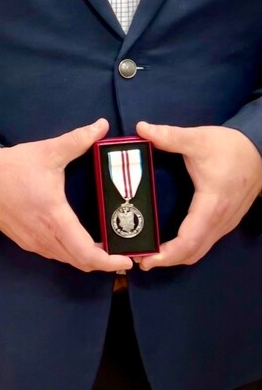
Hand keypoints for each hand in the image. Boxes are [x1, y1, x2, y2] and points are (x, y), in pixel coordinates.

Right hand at [0, 118, 131, 272]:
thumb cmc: (14, 166)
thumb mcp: (48, 151)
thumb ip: (77, 140)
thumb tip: (102, 125)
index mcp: (54, 217)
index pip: (85, 252)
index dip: (108, 261)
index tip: (127, 258)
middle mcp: (45, 236)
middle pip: (80, 262)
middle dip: (103, 262)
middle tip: (122, 252)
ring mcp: (33, 242)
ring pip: (67, 260)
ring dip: (86, 258)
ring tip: (105, 247)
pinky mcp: (25, 242)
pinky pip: (54, 255)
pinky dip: (71, 253)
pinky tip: (79, 240)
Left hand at [136, 121, 261, 268]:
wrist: (259, 151)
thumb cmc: (230, 148)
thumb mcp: (198, 139)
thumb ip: (169, 136)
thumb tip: (141, 128)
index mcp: (211, 205)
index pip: (189, 240)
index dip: (167, 254)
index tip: (146, 258)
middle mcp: (219, 221)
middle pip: (193, 252)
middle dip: (166, 260)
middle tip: (140, 260)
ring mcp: (224, 224)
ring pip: (200, 250)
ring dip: (176, 257)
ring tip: (151, 255)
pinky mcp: (225, 221)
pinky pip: (204, 243)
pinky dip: (187, 249)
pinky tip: (170, 244)